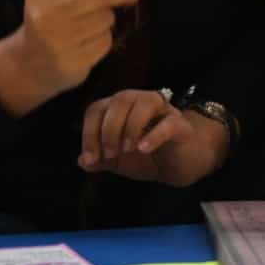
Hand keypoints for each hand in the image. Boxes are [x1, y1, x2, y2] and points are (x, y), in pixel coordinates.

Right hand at [0, 0, 137, 116]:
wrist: (31, 60)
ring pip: (106, 19)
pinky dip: (106, 38)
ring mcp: (58, 41)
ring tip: (98, 19)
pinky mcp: (72, 62)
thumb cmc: (48, 12)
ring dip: (110, 17)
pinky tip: (93, 38)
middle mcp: (45, 15)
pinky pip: (105, 42)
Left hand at [79, 90, 227, 186]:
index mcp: (119, 108)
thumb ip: (99, 160)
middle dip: (109, 129)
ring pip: (144, 102)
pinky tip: (144, 149)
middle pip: (119, 100)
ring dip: (130, 127)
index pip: (97, 109)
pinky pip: (167, 123)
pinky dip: (153, 135)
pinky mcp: (180, 124)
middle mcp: (139, 101)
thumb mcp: (118, 162)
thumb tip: (82, 161)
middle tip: (110, 155)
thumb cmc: (148, 156)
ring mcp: (162, 110)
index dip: (89, 133)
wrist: (182, 163)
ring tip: (127, 150)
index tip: (91, 159)